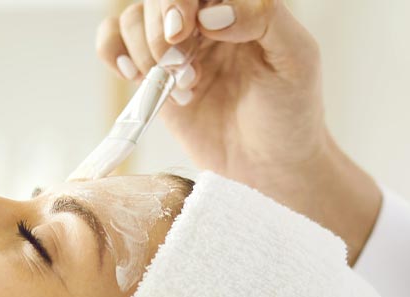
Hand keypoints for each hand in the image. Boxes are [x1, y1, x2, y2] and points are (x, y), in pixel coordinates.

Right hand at [95, 0, 382, 262]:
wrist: (270, 167)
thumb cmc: (291, 112)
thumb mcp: (296, 59)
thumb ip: (263, 18)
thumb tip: (211, 13)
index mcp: (242, 5)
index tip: (183, 30)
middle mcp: (206, 17)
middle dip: (158, 25)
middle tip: (176, 62)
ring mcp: (177, 45)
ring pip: (133, 16)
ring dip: (146, 49)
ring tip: (181, 83)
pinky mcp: (154, 74)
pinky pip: (115, 41)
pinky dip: (113, 51)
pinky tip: (134, 75)